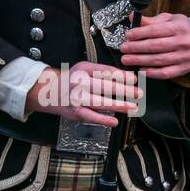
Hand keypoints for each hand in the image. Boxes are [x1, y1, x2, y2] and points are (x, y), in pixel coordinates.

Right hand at [23, 60, 141, 126]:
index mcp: (85, 70)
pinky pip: (91, 116)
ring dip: (119, 105)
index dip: (121, 76)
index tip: (133, 79)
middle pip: (105, 87)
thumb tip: (126, 77)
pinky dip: (103, 120)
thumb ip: (103, 72)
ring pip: (100, 102)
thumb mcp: (86, 68)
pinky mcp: (76, 111)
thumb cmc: (73, 80)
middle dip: (124, 91)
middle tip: (138, 93)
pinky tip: (114, 121)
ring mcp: (78, 98)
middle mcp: (80, 83)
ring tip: (132, 107)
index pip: (106, 72)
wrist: (52, 92)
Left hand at [119, 12, 189, 79]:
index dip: (140, 33)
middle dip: (136, 48)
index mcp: (179, 27)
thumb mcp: (170, 19)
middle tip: (123, 49)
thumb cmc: (182, 29)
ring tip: (127, 59)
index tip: (128, 35)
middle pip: (155, 46)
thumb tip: (132, 17)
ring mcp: (185, 57)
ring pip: (159, 60)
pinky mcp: (184, 68)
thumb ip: (151, 20)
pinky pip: (166, 73)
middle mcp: (183, 42)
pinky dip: (152, 73)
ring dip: (140, 61)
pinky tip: (141, 70)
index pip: (156, 30)